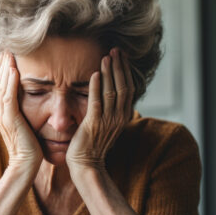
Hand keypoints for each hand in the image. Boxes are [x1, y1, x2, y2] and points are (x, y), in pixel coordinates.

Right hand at [0, 52, 42, 173]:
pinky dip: (9, 82)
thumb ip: (21, 112)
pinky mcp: (10, 119)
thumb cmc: (29, 146)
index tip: (8, 55)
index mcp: (1, 112)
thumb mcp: (24, 124)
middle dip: (1, 64)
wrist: (26, 164)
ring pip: (0, 86)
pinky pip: (8, 97)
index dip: (1, 70)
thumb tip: (28, 100)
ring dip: (4, 68)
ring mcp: (3, 115)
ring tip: (8, 54)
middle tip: (6, 48)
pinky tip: (13, 70)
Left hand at [66, 48, 134, 175]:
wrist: (86, 164)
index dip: (125, 71)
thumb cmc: (93, 144)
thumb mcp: (106, 124)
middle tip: (116, 50)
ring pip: (112, 91)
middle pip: (123, 86)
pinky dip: (96, 86)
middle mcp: (118, 117)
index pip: (129, 88)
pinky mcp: (93, 124)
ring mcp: (107, 121)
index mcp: (123, 116)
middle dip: (120, 66)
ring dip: (109, 72)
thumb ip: (109, 108)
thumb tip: (109, 91)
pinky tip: (94, 73)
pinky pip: (97, 101)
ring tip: (107, 56)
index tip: (121, 56)